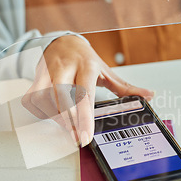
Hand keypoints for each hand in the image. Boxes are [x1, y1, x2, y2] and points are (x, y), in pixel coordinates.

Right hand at [21, 35, 153, 146]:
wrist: (62, 42)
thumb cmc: (85, 60)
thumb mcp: (106, 71)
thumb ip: (125, 87)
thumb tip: (148, 96)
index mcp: (87, 66)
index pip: (84, 94)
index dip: (84, 117)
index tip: (85, 136)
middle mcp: (66, 67)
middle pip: (62, 98)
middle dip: (69, 122)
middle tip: (76, 137)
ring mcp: (48, 71)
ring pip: (45, 100)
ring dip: (56, 118)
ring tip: (68, 125)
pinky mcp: (35, 77)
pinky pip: (32, 99)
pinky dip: (41, 111)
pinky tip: (52, 115)